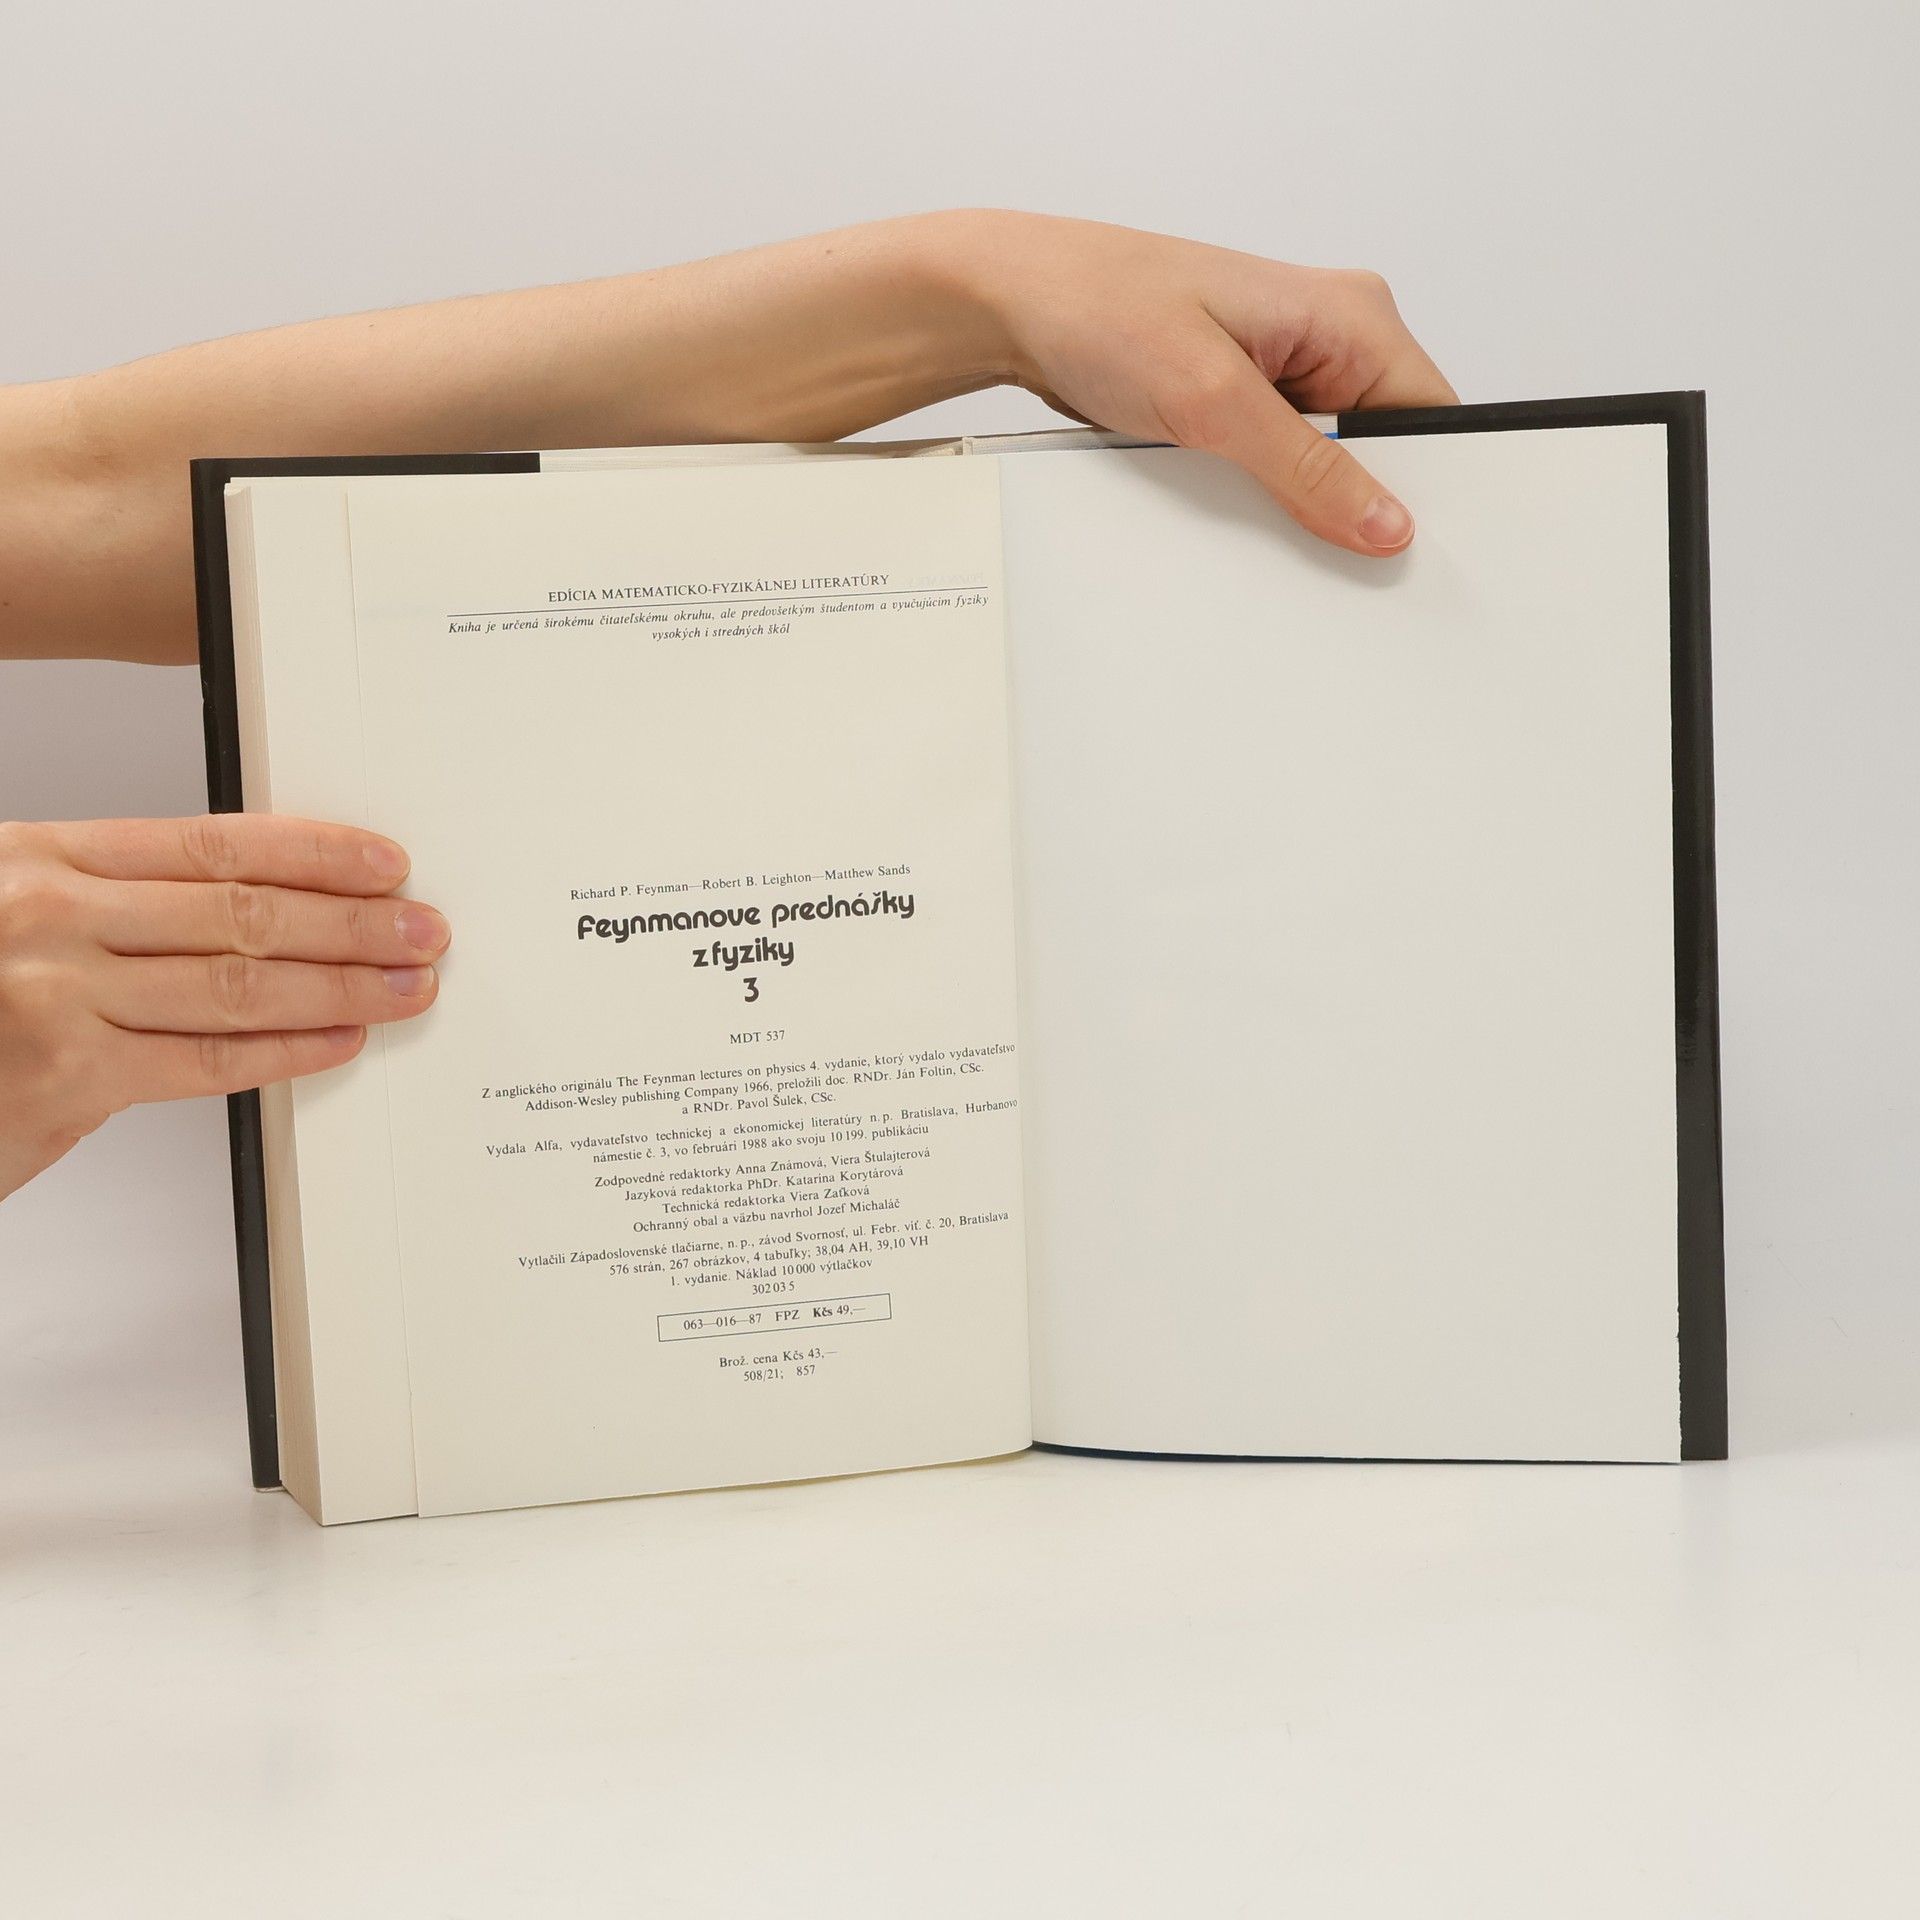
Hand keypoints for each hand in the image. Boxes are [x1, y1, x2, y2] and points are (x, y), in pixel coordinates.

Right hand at [0, 813, 448, 1198]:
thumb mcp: (19, 912)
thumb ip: (120, 910)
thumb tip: (252, 914)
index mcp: (46, 855)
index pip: (212, 843)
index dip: (312, 851)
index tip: (384, 861)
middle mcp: (52, 916)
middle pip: (241, 910)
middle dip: (351, 922)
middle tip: (423, 929)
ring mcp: (56, 997)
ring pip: (236, 983)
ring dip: (339, 987)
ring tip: (404, 985)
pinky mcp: (64, 1080)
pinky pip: (204, 1061)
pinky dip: (284, 1051)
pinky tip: (337, 1042)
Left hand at [942, 210, 1457, 555]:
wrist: (1012, 305)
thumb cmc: (1101, 307)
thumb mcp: (1212, 400)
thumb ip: (1306, 470)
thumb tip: (1385, 522)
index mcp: (1351, 313)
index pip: (1431, 417)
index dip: (1424, 489)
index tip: (1400, 551)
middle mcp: (1329, 334)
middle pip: (1380, 447)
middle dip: (1352, 500)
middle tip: (1314, 544)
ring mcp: (1284, 367)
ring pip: (1325, 462)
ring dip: (1295, 499)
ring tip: (1249, 505)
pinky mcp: (1240, 396)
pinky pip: (1276, 461)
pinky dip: (1257, 491)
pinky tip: (1227, 501)